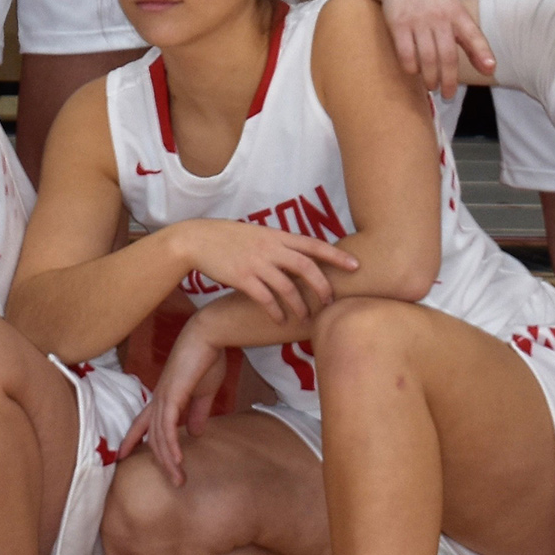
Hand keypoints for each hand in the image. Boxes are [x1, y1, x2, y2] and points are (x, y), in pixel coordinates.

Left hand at [118, 317, 228, 484]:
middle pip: (152, 437)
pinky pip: (168, 426)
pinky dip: (171, 444)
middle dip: (161, 461)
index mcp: (163, 397)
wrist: (207, 336)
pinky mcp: (172, 395)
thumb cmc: (206, 359)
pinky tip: (177, 459)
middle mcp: (158, 399)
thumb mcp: (203, 393)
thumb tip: (195, 433)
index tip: (122, 457)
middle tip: (175, 482)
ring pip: (159, 436)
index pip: (142, 424)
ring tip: (179, 478)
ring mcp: (163, 397)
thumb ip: (197, 412)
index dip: (131, 440)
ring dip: (169, 460)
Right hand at [173, 219, 358, 323]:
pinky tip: (279, 320)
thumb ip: (278, 244)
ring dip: (300, 305)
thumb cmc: (228, 237)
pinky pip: (265, 298)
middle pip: (306, 266)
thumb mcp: (257, 234)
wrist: (197, 239)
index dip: (336, 256)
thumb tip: (299, 255)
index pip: (313, 244)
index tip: (356, 265)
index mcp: (276, 236)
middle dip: (322, 286)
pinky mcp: (242, 277)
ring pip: (287, 286)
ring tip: (305, 318)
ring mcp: (256, 262)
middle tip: (330, 301)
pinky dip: (276, 311)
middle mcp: (270, 247)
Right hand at [355, 0, 490, 94]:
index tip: (490, 69)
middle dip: (449, 80)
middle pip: (448, 56)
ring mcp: (418, 19)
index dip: (483, 52)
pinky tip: (413, 72)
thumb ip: (471, 39)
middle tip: (447, 95)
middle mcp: (439, 16)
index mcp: (456, 13)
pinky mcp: (398, 23)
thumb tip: (490, 69)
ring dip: (430, 78)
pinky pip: (406, 52)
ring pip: (427, 58)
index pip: (473, 34)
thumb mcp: (454, 12)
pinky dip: (411, 67)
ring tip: (431, 86)